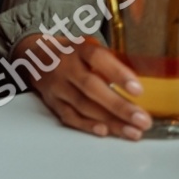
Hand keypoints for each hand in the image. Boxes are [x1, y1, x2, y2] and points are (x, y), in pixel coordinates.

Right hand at [24, 35, 153, 140]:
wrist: (35, 56)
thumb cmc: (71, 53)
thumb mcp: (87, 47)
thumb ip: (109, 61)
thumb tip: (143, 80)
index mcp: (78, 49)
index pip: (98, 58)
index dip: (118, 74)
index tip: (138, 90)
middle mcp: (65, 66)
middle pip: (91, 87)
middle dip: (119, 106)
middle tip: (142, 120)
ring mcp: (57, 85)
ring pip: (83, 106)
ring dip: (110, 121)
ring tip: (133, 131)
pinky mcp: (52, 102)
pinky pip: (70, 116)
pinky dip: (87, 125)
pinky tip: (105, 131)